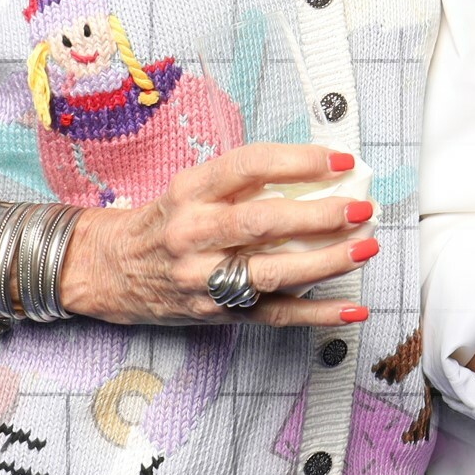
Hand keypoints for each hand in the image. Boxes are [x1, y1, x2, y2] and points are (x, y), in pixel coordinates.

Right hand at [60, 144, 375, 328]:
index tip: (341, 159)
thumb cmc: (162, 221)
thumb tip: (318, 173)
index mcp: (190, 192)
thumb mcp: (190, 187)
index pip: (249, 167)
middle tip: (361, 207)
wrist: (109, 270)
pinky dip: (317, 314)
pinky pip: (273, 315)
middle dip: (319, 215)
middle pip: (263, 223)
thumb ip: (243, 182)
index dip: (299, 161)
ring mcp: (205, 279)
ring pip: (271, 273)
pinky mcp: (217, 313)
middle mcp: (194, 235)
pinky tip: (352, 308)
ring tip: (365, 247)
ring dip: (326, 262)